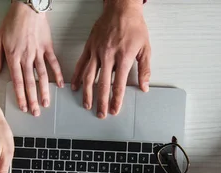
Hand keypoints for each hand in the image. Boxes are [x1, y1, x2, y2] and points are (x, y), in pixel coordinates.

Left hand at [0, 1, 63, 115]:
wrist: (27, 7)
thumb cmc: (12, 21)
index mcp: (13, 56)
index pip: (17, 81)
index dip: (20, 95)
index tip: (22, 106)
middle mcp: (26, 57)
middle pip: (30, 82)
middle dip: (32, 99)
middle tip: (35, 112)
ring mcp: (38, 53)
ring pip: (42, 76)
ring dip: (44, 92)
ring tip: (46, 104)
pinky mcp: (47, 47)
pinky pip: (53, 63)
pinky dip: (57, 74)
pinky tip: (59, 85)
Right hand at [72, 0, 149, 118]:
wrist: (121, 8)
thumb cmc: (134, 27)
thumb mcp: (145, 48)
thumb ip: (144, 69)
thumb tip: (144, 87)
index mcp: (123, 57)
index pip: (118, 84)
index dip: (116, 100)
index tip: (114, 110)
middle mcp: (108, 56)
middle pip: (103, 84)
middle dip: (101, 102)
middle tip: (101, 114)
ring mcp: (96, 51)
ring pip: (89, 76)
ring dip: (87, 93)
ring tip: (86, 104)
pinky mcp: (89, 46)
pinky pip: (81, 64)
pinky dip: (77, 77)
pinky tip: (75, 87)